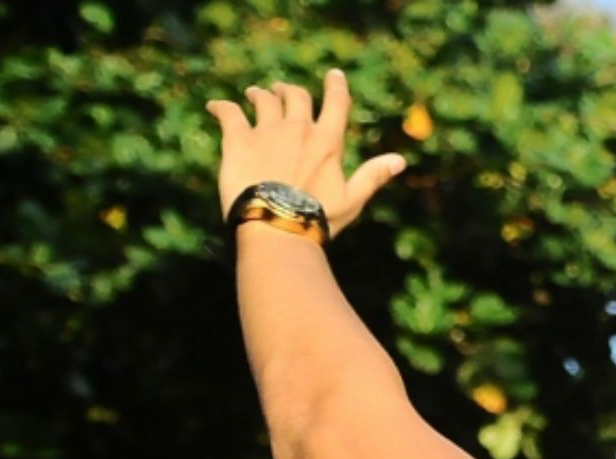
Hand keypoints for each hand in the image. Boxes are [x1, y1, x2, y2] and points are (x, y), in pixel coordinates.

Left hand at [206, 70, 405, 237]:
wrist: (277, 226)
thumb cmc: (318, 218)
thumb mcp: (353, 200)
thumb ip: (373, 176)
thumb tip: (401, 161)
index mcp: (327, 141)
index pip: (336, 103)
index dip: (336, 86)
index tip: (334, 74)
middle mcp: (298, 128)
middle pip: (295, 95)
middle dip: (289, 90)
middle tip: (283, 90)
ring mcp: (266, 131)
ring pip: (262, 99)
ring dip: (259, 94)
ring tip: (253, 94)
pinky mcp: (237, 139)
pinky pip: (227, 112)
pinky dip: (221, 107)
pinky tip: (215, 106)